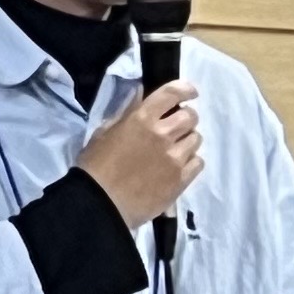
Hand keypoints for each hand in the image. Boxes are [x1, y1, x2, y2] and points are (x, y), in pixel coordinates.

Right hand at [74, 78, 203, 230]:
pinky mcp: (181, 180)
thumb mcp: (104, 132)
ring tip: (175, 149)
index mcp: (141, 119)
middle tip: (176, 126)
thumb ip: (126, 113)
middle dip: (185, 118)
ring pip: (196, 139)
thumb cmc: (95, 166)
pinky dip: (190, 161)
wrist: (101, 204)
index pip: (173, 93)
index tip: (190, 93)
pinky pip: (198, 162)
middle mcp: (163, 134)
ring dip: (187, 140)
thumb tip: (141, 96)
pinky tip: (178, 166)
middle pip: (190, 117)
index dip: (186, 89)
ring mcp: (175, 158)